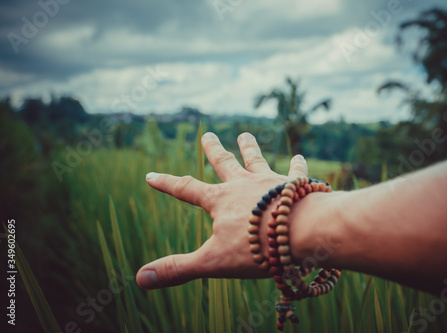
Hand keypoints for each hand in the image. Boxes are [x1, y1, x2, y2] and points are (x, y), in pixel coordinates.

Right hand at [136, 132, 309, 288]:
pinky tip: (299, 156)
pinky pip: (295, 172)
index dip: (167, 184)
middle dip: (214, 150)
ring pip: (256, 161)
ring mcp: (270, 182)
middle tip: (208, 134)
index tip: (151, 175)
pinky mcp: (293, 185)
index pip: (186, 190)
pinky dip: (296, 165)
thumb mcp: (213, 261)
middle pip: (224, 164)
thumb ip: (178, 268)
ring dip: (249, 148)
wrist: (302, 231)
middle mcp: (243, 185)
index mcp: (220, 201)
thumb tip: (140, 279)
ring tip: (244, 135)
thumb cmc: (257, 247)